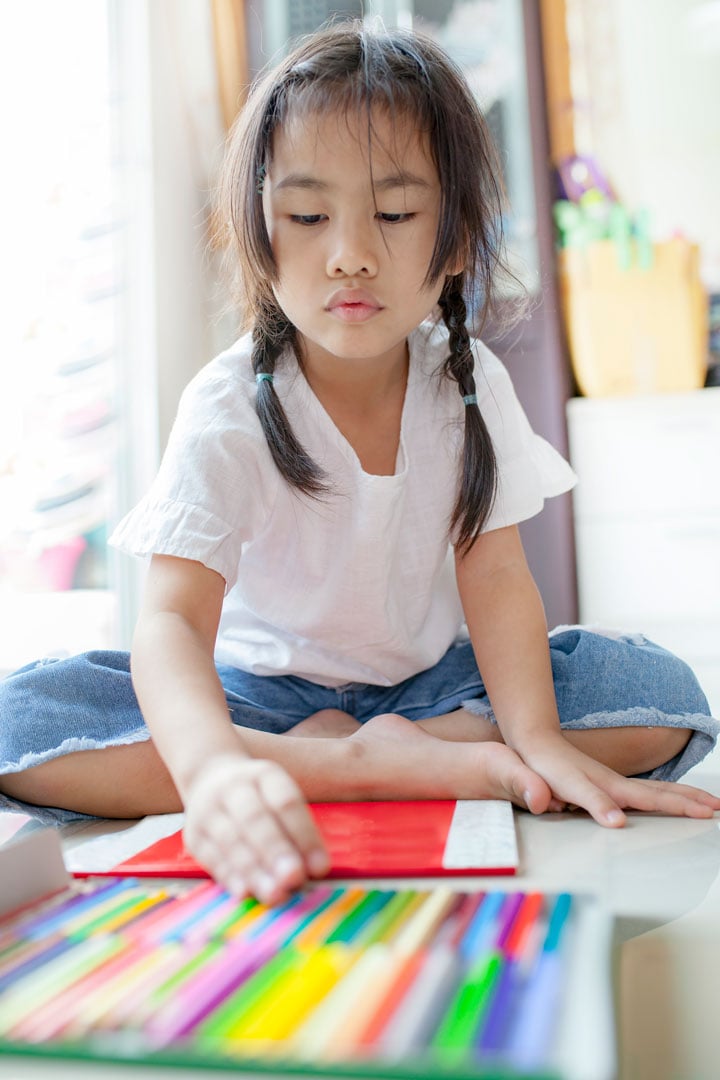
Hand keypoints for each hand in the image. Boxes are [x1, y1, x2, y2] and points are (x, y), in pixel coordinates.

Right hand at [183, 754, 329, 903]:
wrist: (209, 778)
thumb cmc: (258, 798)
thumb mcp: (278, 796)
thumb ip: (296, 830)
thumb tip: (315, 869)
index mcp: (264, 775)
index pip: (286, 802)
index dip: (304, 835)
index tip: (320, 867)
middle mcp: (233, 788)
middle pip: (255, 819)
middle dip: (276, 851)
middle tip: (294, 878)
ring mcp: (209, 810)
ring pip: (231, 841)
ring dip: (254, 870)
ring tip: (274, 894)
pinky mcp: (194, 835)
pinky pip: (212, 857)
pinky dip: (230, 876)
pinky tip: (245, 893)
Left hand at [519, 735, 719, 826]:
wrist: (536, 743)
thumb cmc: (549, 766)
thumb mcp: (569, 787)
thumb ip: (593, 803)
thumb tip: (619, 823)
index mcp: (615, 787)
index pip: (656, 799)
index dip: (682, 806)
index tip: (708, 813)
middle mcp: (619, 783)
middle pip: (664, 792)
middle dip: (692, 800)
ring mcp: (614, 782)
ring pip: (656, 790)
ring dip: (681, 796)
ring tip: (704, 803)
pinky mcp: (606, 784)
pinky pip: (642, 792)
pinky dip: (661, 795)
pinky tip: (665, 801)